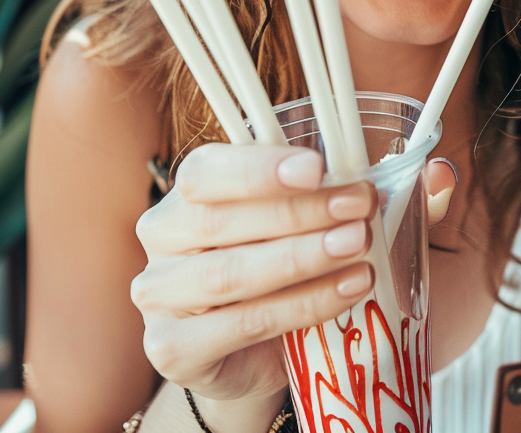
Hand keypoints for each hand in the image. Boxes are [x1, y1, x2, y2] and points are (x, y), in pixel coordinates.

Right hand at [132, 144, 377, 404]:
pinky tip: (349, 289)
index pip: (206, 170)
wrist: (251, 351)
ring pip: (230, 273)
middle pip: (220, 220)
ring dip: (303, 256)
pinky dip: (304, 305)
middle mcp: (162, 237)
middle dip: (298, 211)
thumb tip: (360, 180)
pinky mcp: (171, 349)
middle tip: (358, 205)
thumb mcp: (285, 221)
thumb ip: (308, 195)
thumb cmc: (272, 268)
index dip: (259, 168)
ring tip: (358, 245)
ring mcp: (159, 296)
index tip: (315, 168)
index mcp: (186, 191)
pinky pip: (245, 324)